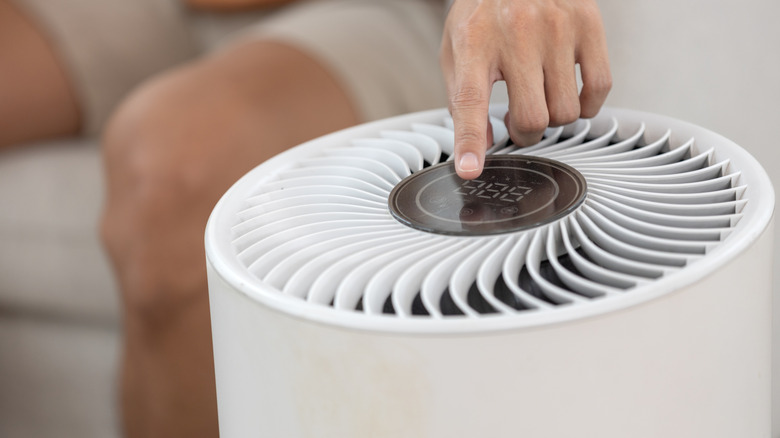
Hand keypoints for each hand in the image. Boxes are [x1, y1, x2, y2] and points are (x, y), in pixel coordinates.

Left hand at [440, 0, 611, 178]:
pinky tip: (570, 95)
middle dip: (524, 135)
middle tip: (517, 123)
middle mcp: (517, 34)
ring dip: (553, 120)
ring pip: (565, 111)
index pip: (470, 101)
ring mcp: (557, 28)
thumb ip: (462, 98)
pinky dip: (587, 106)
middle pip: (531, 118)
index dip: (471, 141)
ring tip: (540, 100)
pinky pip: (599, 88)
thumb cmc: (484, 10)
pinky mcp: (588, 24)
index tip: (470, 169)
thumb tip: (482, 145)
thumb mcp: (456, 49)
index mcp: (474, 42)